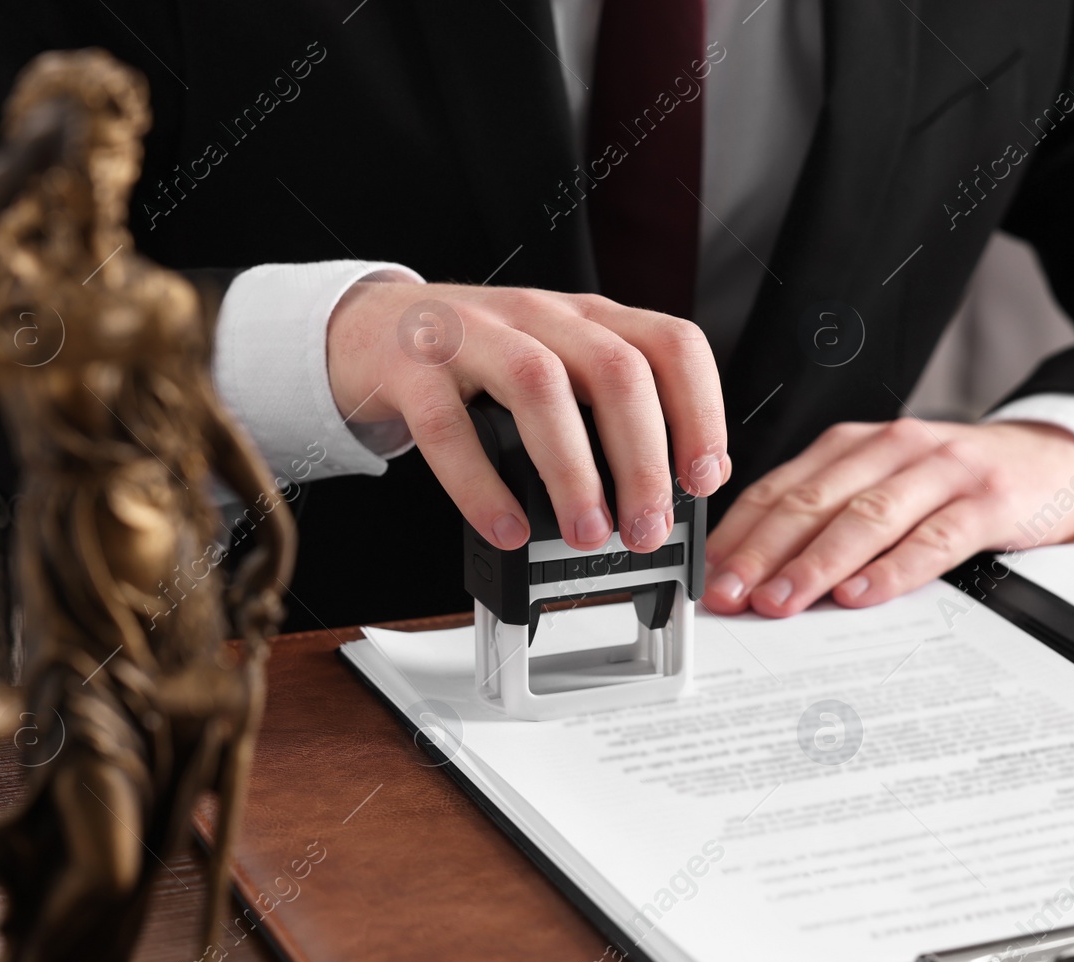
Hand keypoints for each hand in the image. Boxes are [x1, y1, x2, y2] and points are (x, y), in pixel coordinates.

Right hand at [327, 281, 729, 552]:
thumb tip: (682, 484)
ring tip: (587, 533)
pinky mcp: (414, 368)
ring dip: (574, 471)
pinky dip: (482, 486)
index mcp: (588, 318)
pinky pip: (450, 427)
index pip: (671, 344)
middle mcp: (539, 316)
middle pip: (616, 370)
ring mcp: (474, 334)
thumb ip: (615, 415)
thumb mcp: (559, 371)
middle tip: (646, 529)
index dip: (699, 411)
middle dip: (642, 461)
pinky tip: (506, 529)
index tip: (702, 480)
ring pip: (541, 386)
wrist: (371, 329)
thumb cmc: (478, 362)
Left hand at [702, 419, 1073, 616]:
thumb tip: (756, 574)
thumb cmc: (955, 482)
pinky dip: (894, 568)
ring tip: (783, 601)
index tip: (707, 578)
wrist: (1053, 456)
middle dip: (763, 552)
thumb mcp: (885, 484)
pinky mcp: (990, 499)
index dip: (739, 535)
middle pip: (813, 502)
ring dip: (818, 563)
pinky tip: (863, 595)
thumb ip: (828, 517)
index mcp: (853, 445)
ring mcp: (943, 470)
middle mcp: (891, 448)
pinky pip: (935, 537)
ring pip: (867, 516)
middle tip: (731, 596)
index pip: (781, 489)